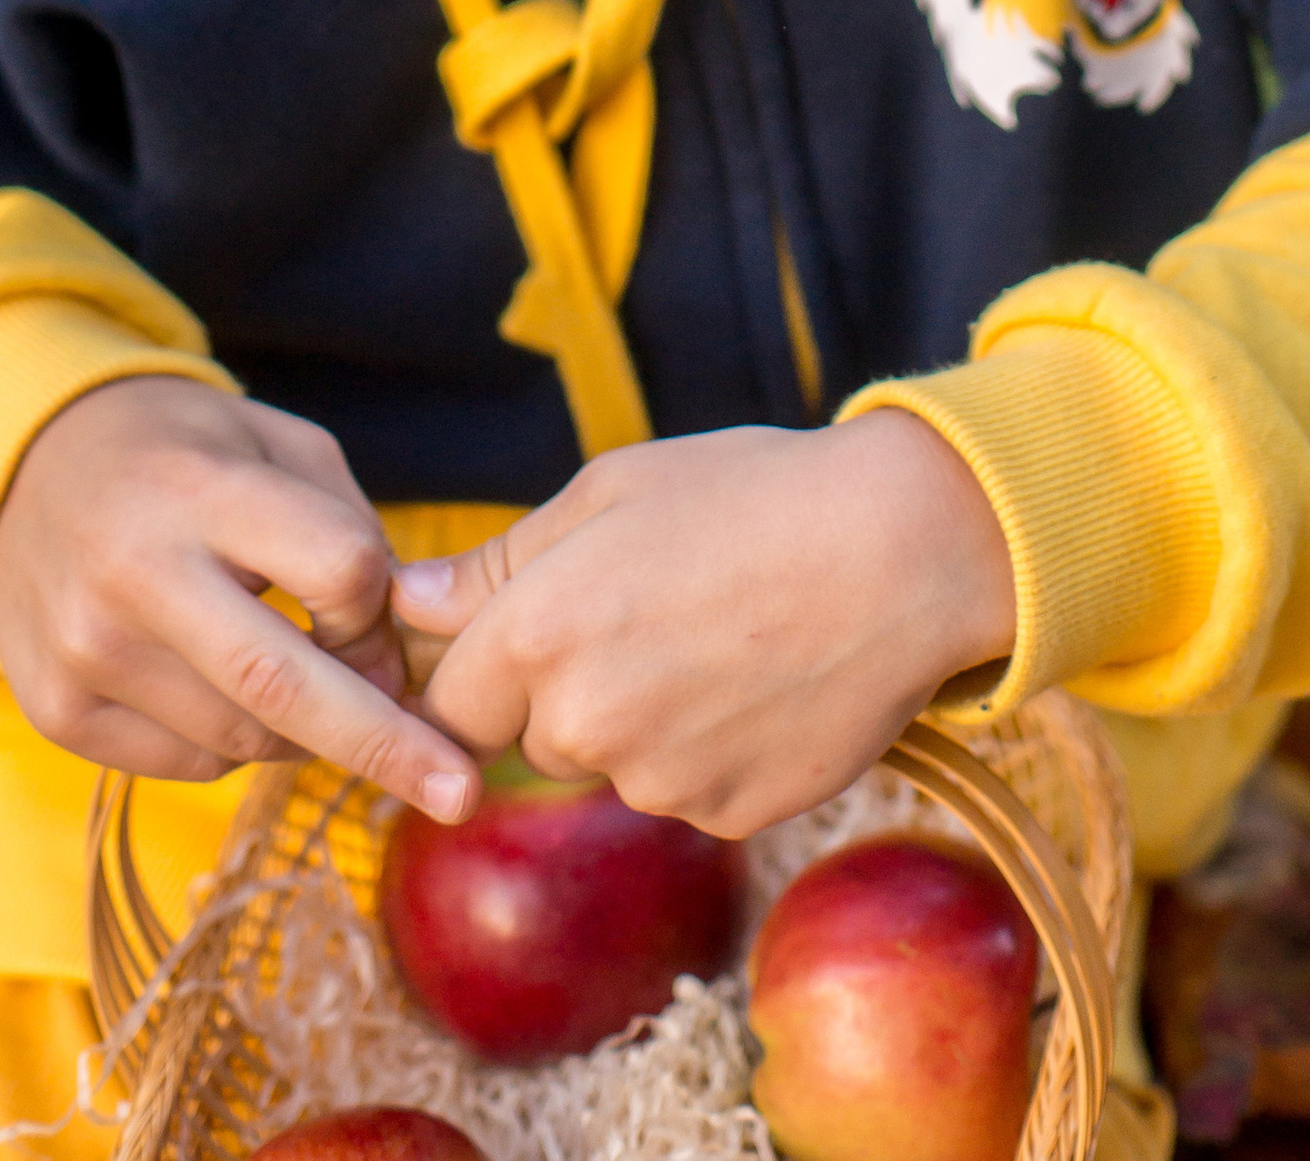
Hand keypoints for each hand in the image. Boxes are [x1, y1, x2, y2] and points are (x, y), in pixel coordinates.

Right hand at [0, 375, 477, 821]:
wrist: (25, 465)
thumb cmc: (182, 453)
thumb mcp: (275, 444)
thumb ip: (347, 532)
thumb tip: (390, 665)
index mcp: (201, 489)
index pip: (337, 570)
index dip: (378, 604)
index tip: (390, 618)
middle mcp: (135, 575)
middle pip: (285, 688)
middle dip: (385, 746)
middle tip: (460, 790)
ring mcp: (86, 652)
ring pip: (243, 739)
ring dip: (303, 730)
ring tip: (297, 674)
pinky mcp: (57, 711)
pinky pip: (189, 763)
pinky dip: (234, 739)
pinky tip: (218, 681)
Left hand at [392, 411, 1016, 837]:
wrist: (904, 550)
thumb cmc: (754, 496)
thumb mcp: (614, 491)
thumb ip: (499, 563)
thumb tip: (405, 603)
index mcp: (541, 632)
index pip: (447, 701)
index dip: (476, 672)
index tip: (514, 648)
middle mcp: (587, 722)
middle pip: (534, 738)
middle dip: (570, 692)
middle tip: (654, 613)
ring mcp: (662, 783)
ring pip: (617, 766)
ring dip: (644, 723)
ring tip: (723, 636)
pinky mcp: (730, 817)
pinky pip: (690, 794)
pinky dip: (712, 752)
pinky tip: (764, 681)